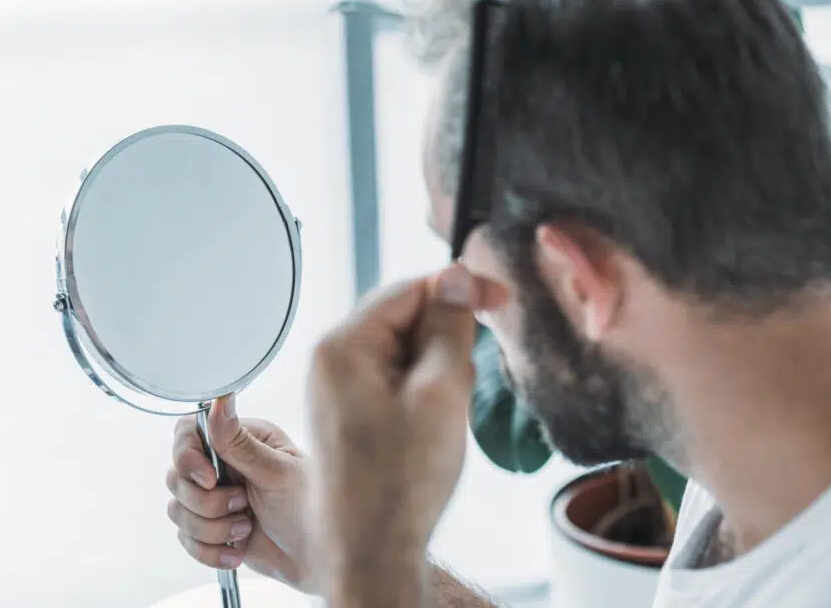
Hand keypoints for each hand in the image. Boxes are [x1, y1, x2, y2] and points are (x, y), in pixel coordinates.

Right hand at [166, 398, 318, 591]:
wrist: (317, 558)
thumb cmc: (311, 508)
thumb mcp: (278, 473)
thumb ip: (241, 444)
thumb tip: (220, 402)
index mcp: (243, 439)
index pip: (189, 433)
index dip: (188, 457)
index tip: (210, 480)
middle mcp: (225, 464)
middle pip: (177, 475)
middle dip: (207, 502)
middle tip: (243, 506)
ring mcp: (216, 496)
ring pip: (177, 509)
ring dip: (211, 528)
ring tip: (246, 529)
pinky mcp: (212, 527)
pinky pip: (186, 538)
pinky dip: (209, 550)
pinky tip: (237, 550)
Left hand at [308, 264, 476, 575]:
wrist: (371, 554)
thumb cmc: (399, 485)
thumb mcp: (441, 393)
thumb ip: (448, 327)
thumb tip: (451, 277)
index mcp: (343, 348)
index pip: (407, 289)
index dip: (458, 289)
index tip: (500, 299)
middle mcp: (329, 362)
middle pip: (401, 317)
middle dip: (446, 336)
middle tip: (473, 374)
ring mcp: (335, 389)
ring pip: (402, 350)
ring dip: (437, 367)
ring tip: (448, 413)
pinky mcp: (347, 413)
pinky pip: (392, 379)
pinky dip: (423, 390)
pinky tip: (434, 423)